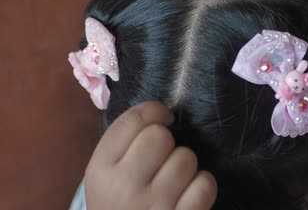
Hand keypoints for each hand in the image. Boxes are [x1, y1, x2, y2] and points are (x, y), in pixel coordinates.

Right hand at [84, 102, 216, 209]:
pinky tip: (189, 194)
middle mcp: (124, 187)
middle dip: (167, 141)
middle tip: (163, 157)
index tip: (164, 117)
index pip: (132, 121)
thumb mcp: (104, 177)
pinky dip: (202, 186)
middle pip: (160, 136)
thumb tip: (158, 111)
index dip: (154, 110)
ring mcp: (154, 206)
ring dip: (185, 166)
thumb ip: (122, 145)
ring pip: (186, 158)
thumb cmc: (118, 205)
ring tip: (174, 180)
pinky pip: (205, 184)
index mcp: (100, 170)